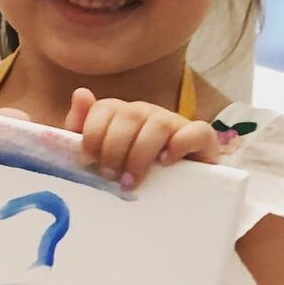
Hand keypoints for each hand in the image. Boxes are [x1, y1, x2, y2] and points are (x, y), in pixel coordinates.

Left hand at [65, 88, 221, 188]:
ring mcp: (176, 123)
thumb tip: (80, 93)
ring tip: (132, 180)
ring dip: (140, 154)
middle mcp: (148, 113)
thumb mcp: (101, 155)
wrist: (176, 191)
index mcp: (123, 114)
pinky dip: (179, 145)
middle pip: (129, 115)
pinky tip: (166, 163)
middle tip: (110, 175)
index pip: (105, 107)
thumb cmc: (131, 171)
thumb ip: (83, 128)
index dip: (92, 133)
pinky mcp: (202, 139)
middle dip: (113, 148)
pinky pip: (197, 131)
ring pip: (158, 124)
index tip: (88, 161)